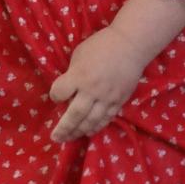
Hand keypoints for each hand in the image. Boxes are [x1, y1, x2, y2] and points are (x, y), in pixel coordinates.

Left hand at [49, 25, 145, 141]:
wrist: (129, 46)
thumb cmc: (101, 45)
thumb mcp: (79, 54)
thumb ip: (73, 73)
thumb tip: (69, 90)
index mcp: (79, 75)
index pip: (60, 92)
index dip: (55, 95)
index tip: (56, 95)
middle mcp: (91, 90)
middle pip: (75, 115)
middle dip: (64, 128)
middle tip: (56, 137)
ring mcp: (107, 98)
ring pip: (91, 122)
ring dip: (78, 131)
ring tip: (70, 137)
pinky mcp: (119, 102)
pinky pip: (105, 119)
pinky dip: (96, 127)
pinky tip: (88, 131)